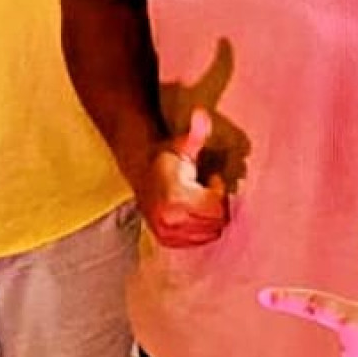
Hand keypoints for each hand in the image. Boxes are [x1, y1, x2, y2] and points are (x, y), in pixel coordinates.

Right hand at [138, 108, 229, 247]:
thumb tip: (201, 114)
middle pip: (216, 223)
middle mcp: (170, 220)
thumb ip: (196, 132)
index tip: (208, 178)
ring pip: (209, 234)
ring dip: (208, 217)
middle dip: (214, 205)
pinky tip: (189, 212)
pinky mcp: (165, 240)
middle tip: (202, 189)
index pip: (218, 208)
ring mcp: (166, 233)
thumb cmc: (166, 157)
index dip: (217, 191)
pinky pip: (197, 242)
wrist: (139, 169)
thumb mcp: (184, 144)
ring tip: (196, 200)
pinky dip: (199, 229)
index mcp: (177, 199)